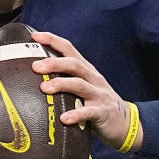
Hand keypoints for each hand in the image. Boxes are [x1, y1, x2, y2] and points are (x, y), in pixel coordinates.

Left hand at [30, 31, 140, 151]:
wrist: (124, 122)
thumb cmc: (97, 103)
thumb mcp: (83, 87)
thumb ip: (65, 79)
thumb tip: (34, 74)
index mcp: (86, 70)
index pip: (69, 49)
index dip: (53, 40)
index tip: (35, 36)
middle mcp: (93, 78)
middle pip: (74, 64)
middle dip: (54, 63)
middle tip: (35, 66)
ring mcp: (99, 95)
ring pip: (80, 85)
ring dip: (61, 84)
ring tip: (44, 88)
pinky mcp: (102, 112)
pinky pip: (89, 112)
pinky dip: (76, 114)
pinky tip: (64, 118)